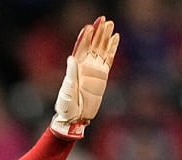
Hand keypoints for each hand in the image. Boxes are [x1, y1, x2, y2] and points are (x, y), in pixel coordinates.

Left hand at [51, 16, 118, 139]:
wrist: (75, 117)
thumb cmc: (67, 104)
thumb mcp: (66, 89)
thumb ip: (71, 73)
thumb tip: (72, 58)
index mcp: (75, 67)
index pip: (81, 48)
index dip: (85, 37)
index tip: (89, 26)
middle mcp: (85, 66)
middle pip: (93, 45)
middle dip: (98, 33)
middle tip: (104, 19)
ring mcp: (95, 70)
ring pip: (102, 49)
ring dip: (105, 37)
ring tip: (110, 24)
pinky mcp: (103, 76)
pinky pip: (109, 59)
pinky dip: (112, 49)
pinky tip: (115, 39)